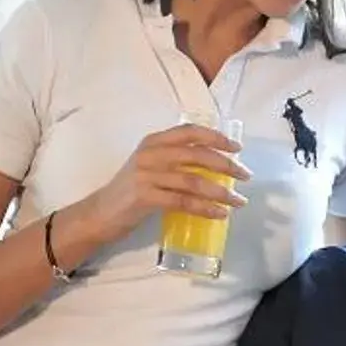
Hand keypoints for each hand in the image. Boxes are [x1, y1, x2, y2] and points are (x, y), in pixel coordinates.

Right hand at [61, 123, 247, 263]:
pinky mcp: (145, 197)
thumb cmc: (130, 191)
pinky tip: (219, 214)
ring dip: (221, 192)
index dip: (216, 137)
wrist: (100, 213)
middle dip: (226, 165)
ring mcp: (146, 175)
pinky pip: (183, 202)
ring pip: (193, 180)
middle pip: (197, 154)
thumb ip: (175, 159)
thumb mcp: (150, 166)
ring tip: (238, 201)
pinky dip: (205, 208)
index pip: (190, 131)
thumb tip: (215, 164)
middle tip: (245, 176)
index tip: (237, 148)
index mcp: (153, 141)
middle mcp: (150, 153)